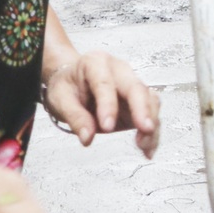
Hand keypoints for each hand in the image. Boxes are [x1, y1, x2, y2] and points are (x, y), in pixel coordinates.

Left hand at [43, 51, 159, 156]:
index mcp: (96, 63)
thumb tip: (87, 137)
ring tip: (144, 145)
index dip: (108, 105)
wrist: (73, 82)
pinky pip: (151, 114)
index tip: (107, 127)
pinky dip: (153, 133)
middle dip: (142, 109)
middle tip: (145, 129)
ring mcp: (132, 84)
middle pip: (136, 87)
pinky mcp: (139, 101)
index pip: (105, 83)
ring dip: (150, 122)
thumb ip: (75, 117)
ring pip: (150, 99)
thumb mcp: (60, 99)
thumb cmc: (68, 87)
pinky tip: (148, 149)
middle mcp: (119, 70)